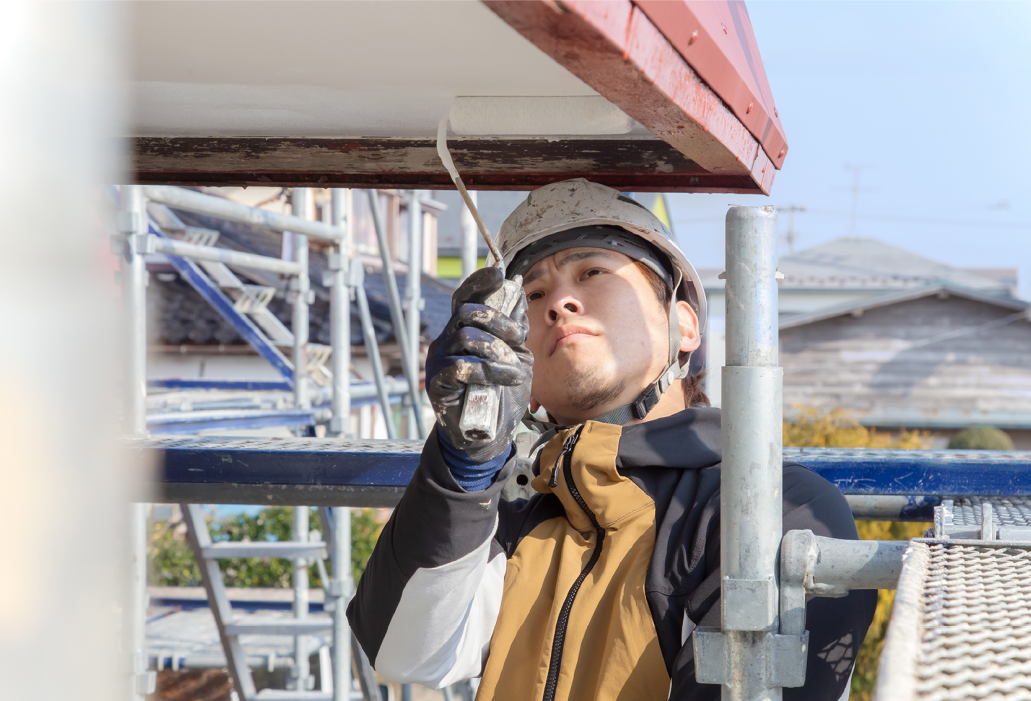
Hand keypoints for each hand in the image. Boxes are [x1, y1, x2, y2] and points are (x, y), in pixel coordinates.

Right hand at [426, 267, 532, 462]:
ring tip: (517, 369)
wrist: (487, 434)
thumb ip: (515, 334)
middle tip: (518, 337)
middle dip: (497, 320)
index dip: (478, 283)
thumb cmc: (500, 395)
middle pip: (466, 312)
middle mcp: (447, 341)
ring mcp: (439, 361)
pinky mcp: (438, 383)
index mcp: (463, 331)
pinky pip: (461, 366)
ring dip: (499, 351)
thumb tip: (519, 300)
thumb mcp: (516, 360)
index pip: (465, 297)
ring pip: (466, 337)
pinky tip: (508, 379)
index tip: (498, 274)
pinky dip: (490, 371)